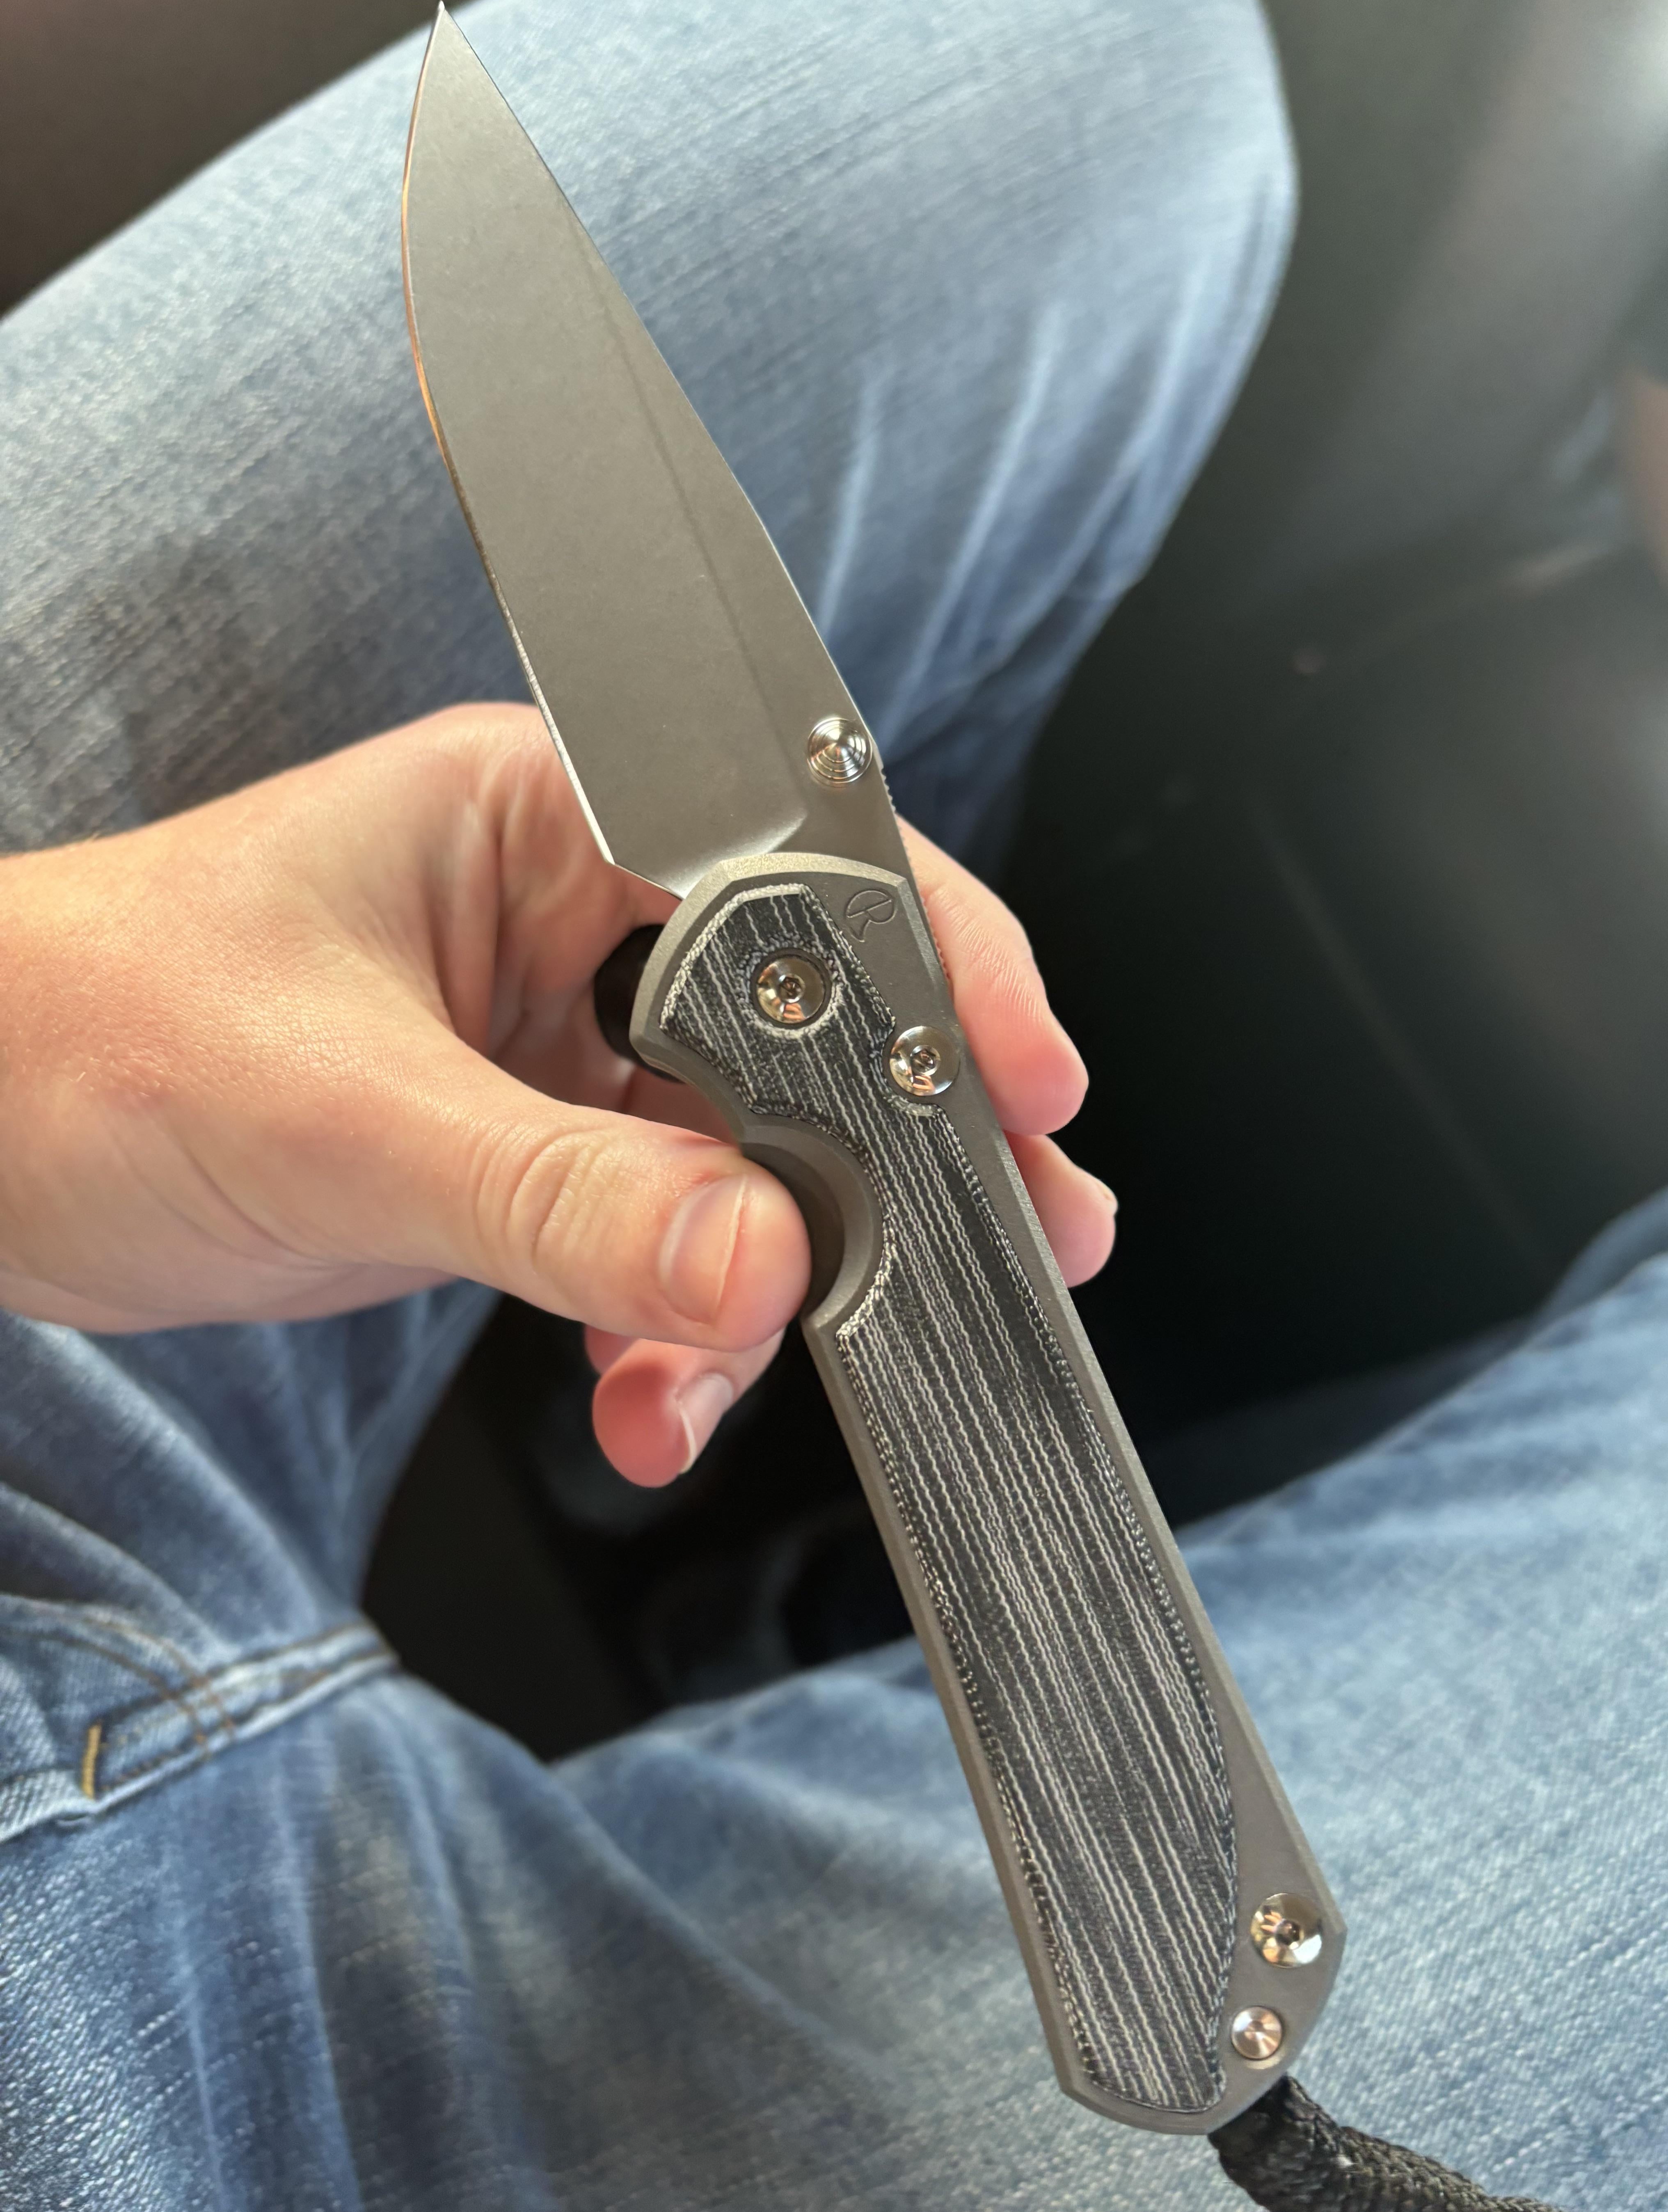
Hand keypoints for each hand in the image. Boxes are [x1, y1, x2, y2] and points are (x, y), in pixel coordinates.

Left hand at [0, 705, 1113, 1483]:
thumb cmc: (94, 1033)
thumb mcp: (348, 1118)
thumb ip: (566, 1197)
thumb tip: (760, 1262)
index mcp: (552, 816)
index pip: (804, 873)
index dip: (938, 975)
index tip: (1029, 1088)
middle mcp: (578, 914)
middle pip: (807, 1025)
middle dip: (898, 1156)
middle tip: (1018, 1246)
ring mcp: (558, 1039)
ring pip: (741, 1157)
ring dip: (762, 1283)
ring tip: (716, 1384)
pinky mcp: (531, 1146)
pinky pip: (659, 1235)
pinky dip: (669, 1326)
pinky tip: (642, 1396)